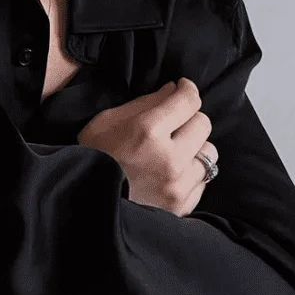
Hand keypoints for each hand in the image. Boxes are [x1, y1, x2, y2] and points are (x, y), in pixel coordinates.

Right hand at [76, 77, 217, 216]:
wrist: (86, 197)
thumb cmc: (93, 153)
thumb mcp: (108, 119)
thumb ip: (145, 102)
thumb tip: (174, 89)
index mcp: (148, 131)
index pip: (188, 101)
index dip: (188, 89)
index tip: (184, 88)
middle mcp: (169, 159)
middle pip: (203, 124)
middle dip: (190, 117)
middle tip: (176, 120)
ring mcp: (177, 186)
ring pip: (209, 153)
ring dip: (195, 146)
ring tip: (176, 149)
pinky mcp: (181, 206)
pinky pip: (203, 181)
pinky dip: (191, 172)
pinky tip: (174, 171)